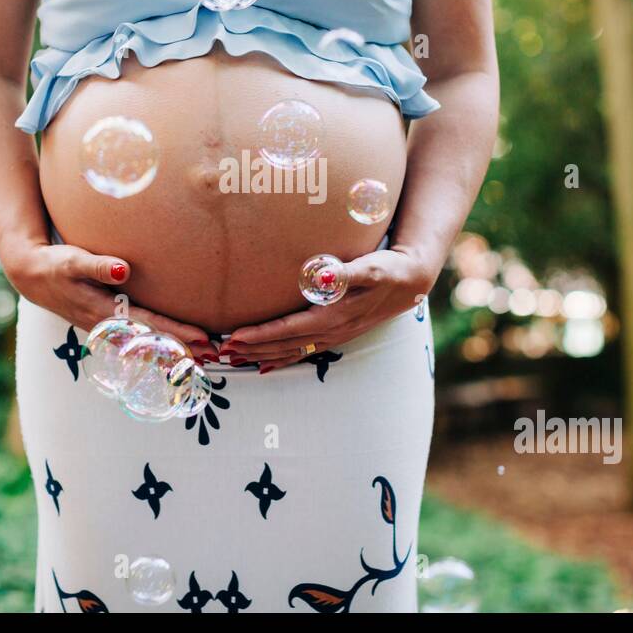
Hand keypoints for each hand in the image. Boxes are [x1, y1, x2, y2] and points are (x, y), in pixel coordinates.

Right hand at [2, 242, 217, 358]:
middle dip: (183, 347)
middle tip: (216, 354)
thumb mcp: (73, 261)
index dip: (176, 332)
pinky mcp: (108, 322)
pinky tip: (176, 347)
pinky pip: (139, 336)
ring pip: (147, 342)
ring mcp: (109, 327)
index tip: (202, 338)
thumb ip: (98, 265)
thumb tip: (124, 269)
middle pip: (152, 340)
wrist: (33, 275)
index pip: (148, 325)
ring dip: (174, 348)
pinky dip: (159, 342)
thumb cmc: (55, 265)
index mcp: (103, 312)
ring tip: (204, 355)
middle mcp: (109, 325)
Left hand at [223, 248, 434, 371]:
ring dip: (262, 355)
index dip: (261, 334)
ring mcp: (335, 335)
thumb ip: (345, 273)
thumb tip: (321, 277)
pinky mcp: (337, 333)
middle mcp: (332, 330)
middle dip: (253, 348)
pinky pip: (304, 351)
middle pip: (285, 344)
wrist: (410, 280)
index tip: (235, 336)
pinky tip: (265, 366)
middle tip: (222, 352)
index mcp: (335, 315)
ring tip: (234, 359)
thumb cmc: (387, 269)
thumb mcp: (370, 267)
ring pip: (292, 350)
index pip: (289, 328)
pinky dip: (282, 359)